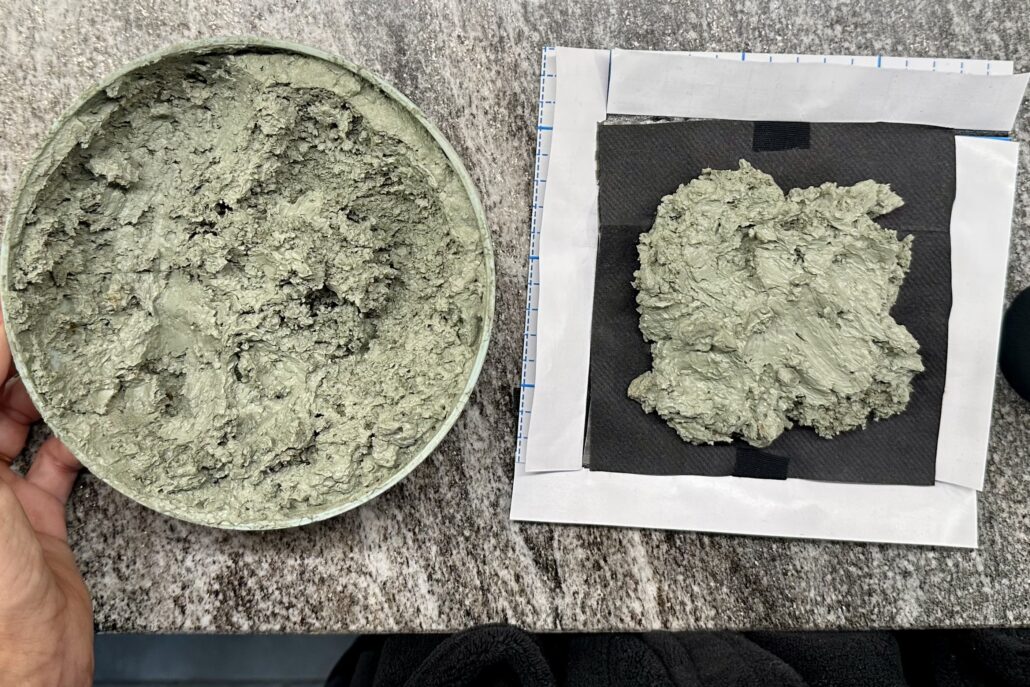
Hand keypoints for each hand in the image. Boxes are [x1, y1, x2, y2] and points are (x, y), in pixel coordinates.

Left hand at [0, 312, 92, 686]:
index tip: (9, 314)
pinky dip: (76, 442)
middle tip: (44, 330)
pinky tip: (92, 424)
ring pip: (18, 431)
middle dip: (11, 368)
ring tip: (70, 367)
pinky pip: (56, 467)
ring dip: (44, 400)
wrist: (30, 660)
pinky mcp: (36, 520)